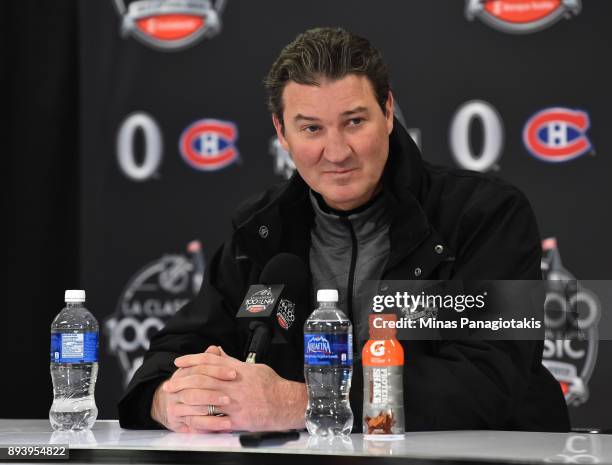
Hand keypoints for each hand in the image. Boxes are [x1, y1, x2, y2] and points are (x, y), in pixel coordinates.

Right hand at [150, 345, 235, 432]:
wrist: (171, 407)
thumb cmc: (190, 388)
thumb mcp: (197, 373)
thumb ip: (208, 361)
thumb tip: (215, 349)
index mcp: (183, 373)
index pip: (200, 368)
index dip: (217, 370)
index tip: (233, 373)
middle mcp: (176, 388)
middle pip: (195, 385)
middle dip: (213, 390)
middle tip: (230, 395)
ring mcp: (175, 404)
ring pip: (192, 403)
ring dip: (211, 406)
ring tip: (228, 408)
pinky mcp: (178, 421)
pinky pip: (195, 422)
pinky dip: (210, 423)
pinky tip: (224, 423)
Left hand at [164, 347, 306, 432]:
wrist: (286, 403)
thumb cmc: (271, 385)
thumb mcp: (252, 367)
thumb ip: (231, 361)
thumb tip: (217, 352)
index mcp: (237, 370)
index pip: (210, 361)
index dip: (192, 360)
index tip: (178, 362)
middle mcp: (234, 385)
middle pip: (203, 379)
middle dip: (183, 381)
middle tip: (169, 384)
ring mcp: (235, 403)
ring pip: (206, 399)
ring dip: (187, 400)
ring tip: (174, 402)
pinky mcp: (238, 420)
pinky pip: (216, 420)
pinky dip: (202, 420)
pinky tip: (189, 420)